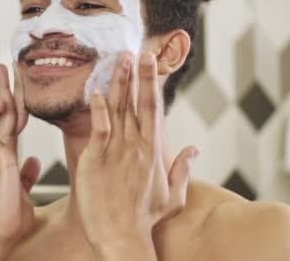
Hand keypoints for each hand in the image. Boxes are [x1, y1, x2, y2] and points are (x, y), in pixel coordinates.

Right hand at [0, 64, 38, 248]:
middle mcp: (0, 150)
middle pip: (3, 111)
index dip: (17, 102)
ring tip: (3, 72)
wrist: (2, 233)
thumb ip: (26, 173)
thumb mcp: (23, 189)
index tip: (18, 86)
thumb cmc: (10, 216)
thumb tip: (32, 161)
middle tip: (6, 65)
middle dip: (5, 87)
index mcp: (9, 155)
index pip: (14, 120)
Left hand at [75, 52, 198, 256]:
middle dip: (137, 74)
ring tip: (118, 60)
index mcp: (154, 151)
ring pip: (118, 110)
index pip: (154, 109)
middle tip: (136, 51)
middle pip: (138, 103)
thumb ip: (182, 169)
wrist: (122, 238)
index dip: (151, 82)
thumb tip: (193, 150)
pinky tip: (97, 91)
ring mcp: (116, 152)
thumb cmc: (144, 219)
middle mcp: (137, 146)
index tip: (150, 61)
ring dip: (118, 83)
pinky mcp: (95, 160)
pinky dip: (98, 109)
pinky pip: (98, 129)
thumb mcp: (171, 195)